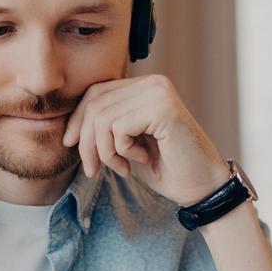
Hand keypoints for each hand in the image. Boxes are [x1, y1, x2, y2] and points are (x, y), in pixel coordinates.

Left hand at [61, 74, 230, 205]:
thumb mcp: (128, 144)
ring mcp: (159, 92)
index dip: (78, 119)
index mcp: (145, 86)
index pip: (96, 92)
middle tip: (92, 170)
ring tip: (123, 167)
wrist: (202, 188)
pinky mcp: (162, 108)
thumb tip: (69, 126)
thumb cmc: (167, 169)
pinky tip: (141, 160)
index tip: (71, 145)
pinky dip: (122, 151)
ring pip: (103, 118)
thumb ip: (107, 127)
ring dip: (105, 152)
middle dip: (87, 141)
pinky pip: (118, 128)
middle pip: (95, 103)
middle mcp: (153, 83)